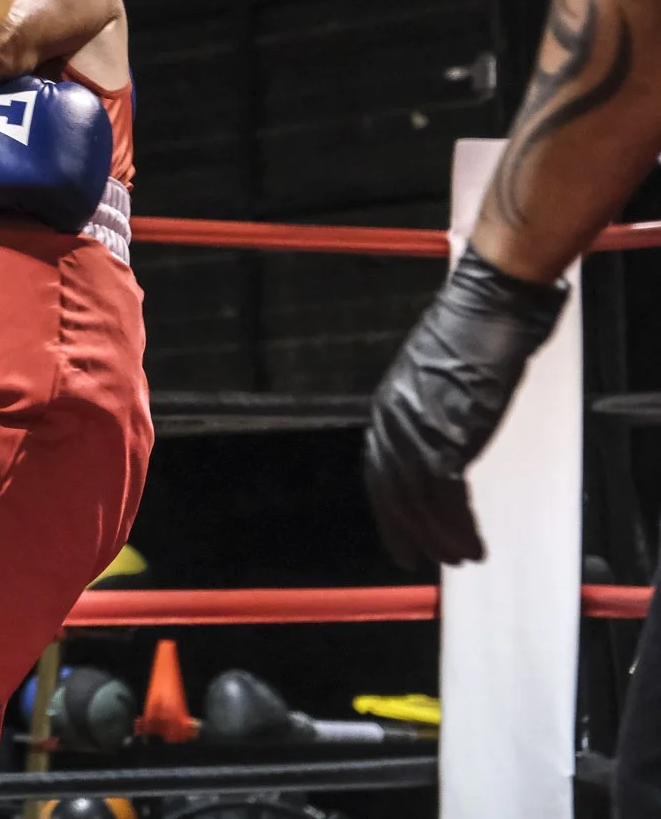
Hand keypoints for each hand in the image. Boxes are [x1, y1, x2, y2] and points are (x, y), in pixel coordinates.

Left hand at [362, 245, 567, 566]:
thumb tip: (444, 441)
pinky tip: (472, 543)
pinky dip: (458, 526)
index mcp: (387, 406)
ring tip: (462, 557)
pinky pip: (446, 497)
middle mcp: (393, 420)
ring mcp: (417, 429)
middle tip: (423, 559)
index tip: (398, 535)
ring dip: (441, 536)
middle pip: (392, 493)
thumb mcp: (437, 380)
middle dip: (407, 531)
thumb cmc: (471, 334)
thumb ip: (432, 412)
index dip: (387, 509)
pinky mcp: (447, 435)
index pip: (378, 471)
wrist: (488, 306)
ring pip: (420, 502)